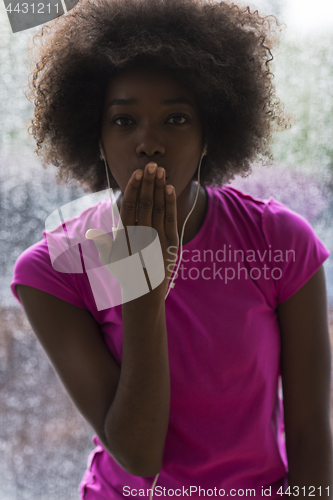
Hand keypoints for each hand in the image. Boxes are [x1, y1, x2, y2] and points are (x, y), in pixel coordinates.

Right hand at [86, 162, 178, 300]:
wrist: (145, 291)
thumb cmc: (125, 272)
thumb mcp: (111, 259)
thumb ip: (104, 244)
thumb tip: (91, 233)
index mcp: (125, 236)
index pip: (129, 206)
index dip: (133, 188)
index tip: (136, 173)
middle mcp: (142, 235)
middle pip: (145, 203)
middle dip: (148, 182)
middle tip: (151, 164)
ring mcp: (158, 238)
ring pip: (159, 207)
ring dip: (160, 187)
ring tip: (160, 170)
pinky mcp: (171, 242)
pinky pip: (170, 218)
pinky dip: (170, 202)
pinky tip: (169, 188)